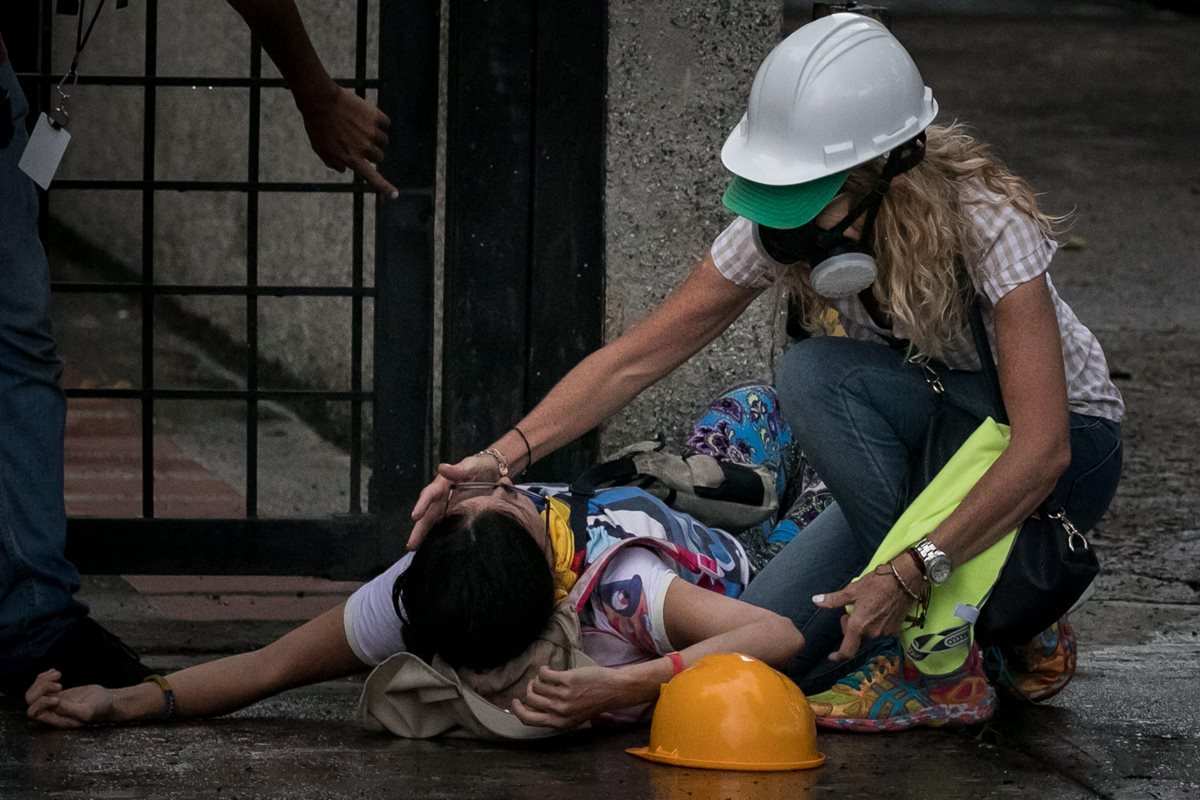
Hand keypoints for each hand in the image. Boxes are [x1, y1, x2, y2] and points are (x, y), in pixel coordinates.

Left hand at [25, 669, 115, 728]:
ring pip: (34, 691)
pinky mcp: (56, 692)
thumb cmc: (100, 708)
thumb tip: (54, 704)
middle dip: (41, 689)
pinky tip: (56, 672)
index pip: (34, 712)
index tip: (59, 695)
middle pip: (31, 701)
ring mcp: (53, 701)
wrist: (108, 701)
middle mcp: (51, 712)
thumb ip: (70, 709)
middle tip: (60, 685)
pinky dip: (45, 675)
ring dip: (43, 680)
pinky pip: (40, 684)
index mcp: (56, 720)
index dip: (42, 702)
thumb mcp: (87, 710)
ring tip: (58, 675)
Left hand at [298, 84, 396, 198]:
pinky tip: (367, 116)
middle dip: (372, 151)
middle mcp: (365, 148)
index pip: (373, 178)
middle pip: (379, 157)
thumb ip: (333, 162)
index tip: (395, 195)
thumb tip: (344, 169)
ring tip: (360, 126)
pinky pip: (386, 123)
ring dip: (376, 136)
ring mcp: (372, 133)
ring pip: (383, 140)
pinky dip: (379, 121)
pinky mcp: (375, 117)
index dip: (386, 187)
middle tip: (360, 141)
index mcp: (352, 159)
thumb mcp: (320, 149)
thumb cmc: (317, 125)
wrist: (320, 100)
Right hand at [407, 454, 502, 549]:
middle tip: (411, 544)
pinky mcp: (457, 516)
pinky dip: (439, 537)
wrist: (494, 471)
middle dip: (419, 529)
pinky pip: (446, 527)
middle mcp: (442, 498)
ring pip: (433, 523)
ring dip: (424, 536)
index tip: (415, 516)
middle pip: (428, 514)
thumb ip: (458, 469)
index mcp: (442, 485)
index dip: (422, 505)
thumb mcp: (471, 465)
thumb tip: (442, 468)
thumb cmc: (479, 466)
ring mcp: (449, 508)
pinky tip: (435, 549)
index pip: (429, 495)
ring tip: (415, 549)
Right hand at [510, 666, 631, 729]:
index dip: (518, 711)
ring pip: (536, 685)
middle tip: (533, 684)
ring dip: (537, 679)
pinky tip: (548, 669)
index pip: (529, 720)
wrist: (613, 690)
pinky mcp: (567, 681)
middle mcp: (559, 711)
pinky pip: (544, 674)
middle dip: (528, 690)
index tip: (515, 702)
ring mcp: (563, 696)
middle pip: (530, 700)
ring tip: (545, 676)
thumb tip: (534, 706)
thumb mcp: (573, 717)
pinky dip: (543, 670)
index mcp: (559, 723)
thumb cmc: (593, 702)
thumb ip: (555, 715)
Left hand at [813, 565, 913, 662]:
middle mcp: (872, 633)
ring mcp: (886, 633)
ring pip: (868, 634)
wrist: (903, 580)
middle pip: (857, 637)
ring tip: (867, 607)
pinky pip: (881, 631)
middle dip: (851, 627)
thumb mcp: (852, 590)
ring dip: (864, 625)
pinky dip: (876, 624)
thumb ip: (833, 600)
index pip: (847, 650)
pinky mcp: (896, 630)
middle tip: (852, 610)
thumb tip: (815, 600)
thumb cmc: (876, 583)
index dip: (838, 656)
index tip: (832, 657)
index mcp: (858, 625)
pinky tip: (878, 610)